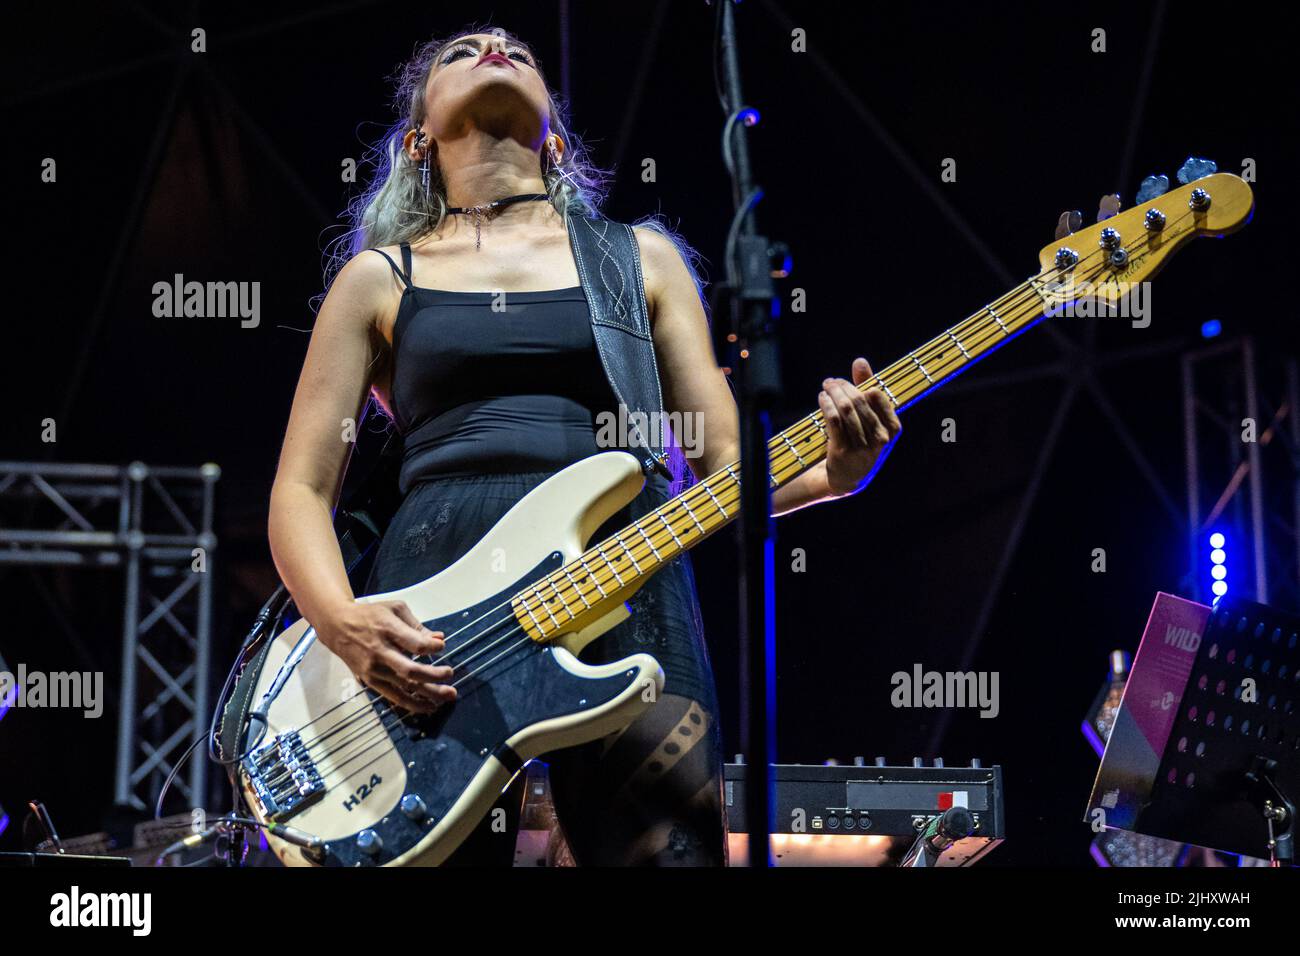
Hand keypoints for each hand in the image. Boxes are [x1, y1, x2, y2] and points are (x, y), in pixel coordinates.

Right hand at [315, 599, 455, 712]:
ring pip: (403, 687)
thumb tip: (439, 638)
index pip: (416, 644)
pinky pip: (393, 696)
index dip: (433, 647)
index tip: (442, 647)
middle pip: (410, 670)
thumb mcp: (395, 609)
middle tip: (450, 674)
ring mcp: (374, 669)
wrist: (338, 625)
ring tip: (447, 696)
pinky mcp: (370, 680)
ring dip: (428, 694)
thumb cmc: (370, 615)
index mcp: (387, 629)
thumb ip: (418, 625)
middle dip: (434, 676)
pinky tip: (427, 706)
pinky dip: (411, 703)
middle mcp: (380, 651)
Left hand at [817, 357, 901, 495]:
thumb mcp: (870, 416)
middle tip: (830, 382)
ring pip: (845, 410)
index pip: (876, 396)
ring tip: (825, 388)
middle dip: (842, 387)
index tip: (842, 380)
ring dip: (832, 394)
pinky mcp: (843, 451)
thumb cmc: (862, 439)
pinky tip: (822, 399)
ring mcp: (862, 447)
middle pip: (859, 401)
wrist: (849, 476)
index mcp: (893, 428)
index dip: (858, 384)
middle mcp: (881, 439)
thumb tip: (860, 361)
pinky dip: (826, 405)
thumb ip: (866, 387)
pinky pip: (834, 421)